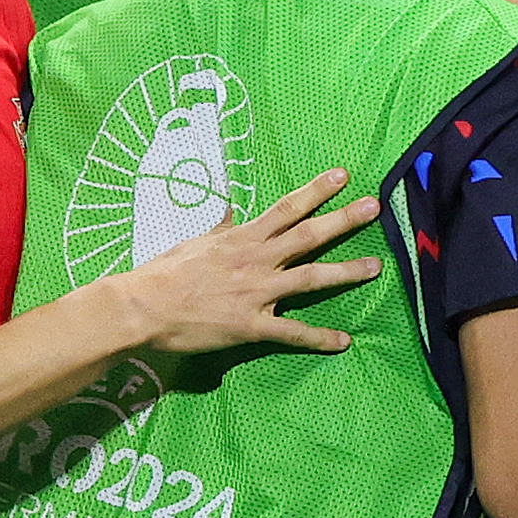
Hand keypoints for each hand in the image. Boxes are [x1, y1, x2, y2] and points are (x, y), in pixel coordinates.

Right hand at [121, 169, 382, 354]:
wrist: (142, 307)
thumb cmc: (163, 273)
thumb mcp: (194, 243)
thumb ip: (220, 229)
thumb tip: (231, 211)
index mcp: (243, 238)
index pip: (286, 208)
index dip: (316, 190)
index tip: (342, 176)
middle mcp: (256, 260)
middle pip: (308, 235)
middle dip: (343, 220)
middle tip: (374, 207)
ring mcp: (257, 292)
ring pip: (310, 278)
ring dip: (345, 272)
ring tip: (375, 266)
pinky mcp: (252, 325)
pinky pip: (292, 333)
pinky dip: (319, 338)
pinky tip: (343, 341)